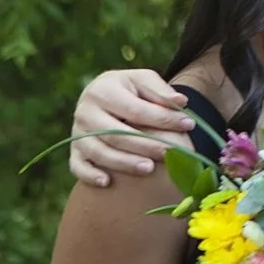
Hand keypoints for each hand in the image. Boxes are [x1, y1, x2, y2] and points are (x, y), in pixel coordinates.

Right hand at [69, 70, 191, 187]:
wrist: (103, 97)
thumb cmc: (130, 90)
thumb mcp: (144, 81)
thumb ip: (161, 91)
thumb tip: (181, 102)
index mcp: (103, 90)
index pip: (136, 109)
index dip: (163, 118)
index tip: (189, 124)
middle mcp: (85, 111)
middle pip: (115, 133)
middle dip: (145, 145)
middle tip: (170, 152)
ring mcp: (77, 132)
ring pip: (98, 151)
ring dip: (123, 162)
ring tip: (148, 169)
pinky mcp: (75, 150)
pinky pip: (77, 166)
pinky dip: (89, 175)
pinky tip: (106, 182)